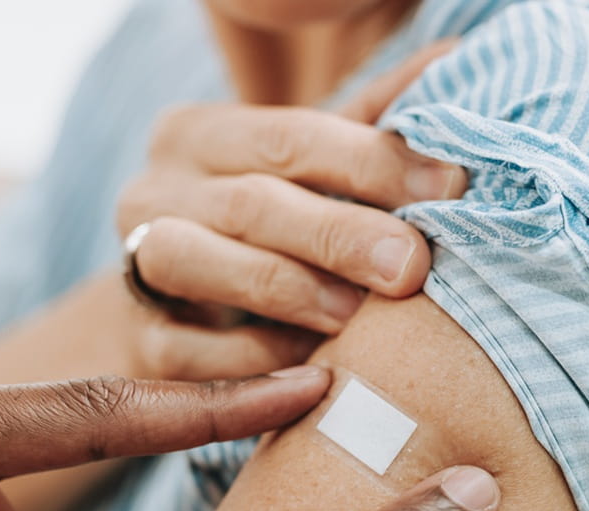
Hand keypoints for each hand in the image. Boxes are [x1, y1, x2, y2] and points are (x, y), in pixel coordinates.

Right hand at [116, 41, 466, 380]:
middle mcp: (153, 191)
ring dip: (286, 290)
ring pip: (194, 262)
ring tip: (358, 315)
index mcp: (199, 134)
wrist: (187, 311)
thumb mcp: (316, 170)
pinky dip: (252, 361)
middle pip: (249, 203)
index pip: (291, 136)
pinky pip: (186, 351)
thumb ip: (373, 123)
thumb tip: (454, 62)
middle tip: (412, 267)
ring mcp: (134, 264)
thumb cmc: (272, 228)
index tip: (449, 188)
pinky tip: (313, 369)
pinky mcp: (139, 341)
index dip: (372, 161)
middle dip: (338, 235)